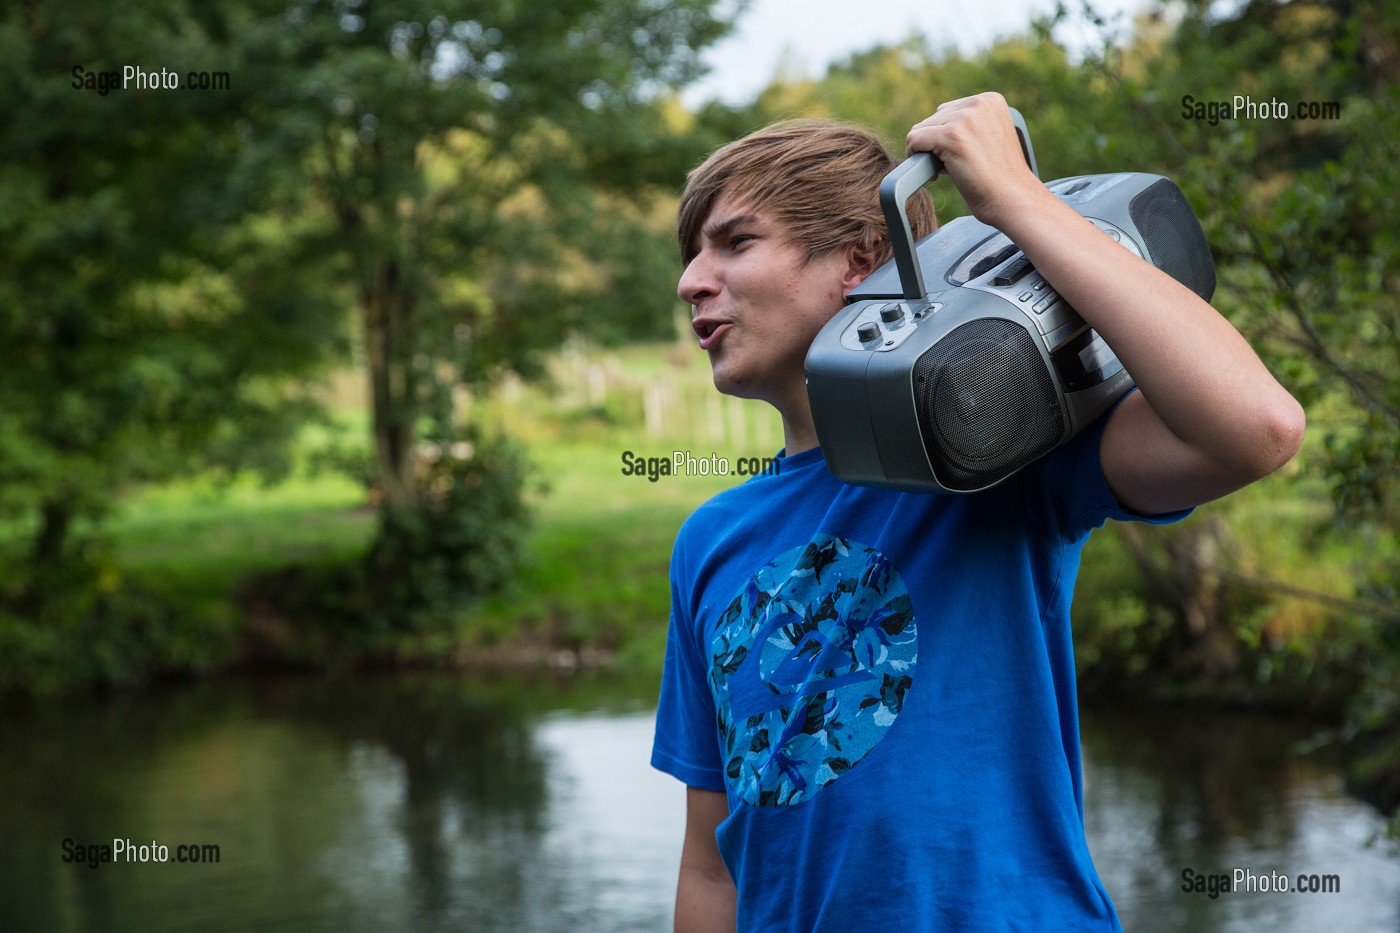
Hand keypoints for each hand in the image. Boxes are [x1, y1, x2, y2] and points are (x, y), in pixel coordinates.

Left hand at [906, 92, 1042, 227]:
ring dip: (929, 152)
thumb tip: (933, 126)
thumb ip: (970, 125)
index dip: (949, 137)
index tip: (962, 156)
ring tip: (950, 170)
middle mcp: (978, 103)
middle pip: (934, 119)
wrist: (1012, 200)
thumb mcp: (990, 138)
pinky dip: (915, 157)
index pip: (949, 111)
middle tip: (955, 166)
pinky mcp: (950, 135)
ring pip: (922, 130)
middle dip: (938, 144)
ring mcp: (964, 117)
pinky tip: (933, 174)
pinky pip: (914, 140)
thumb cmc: (1001, 178)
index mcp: (990, 100)